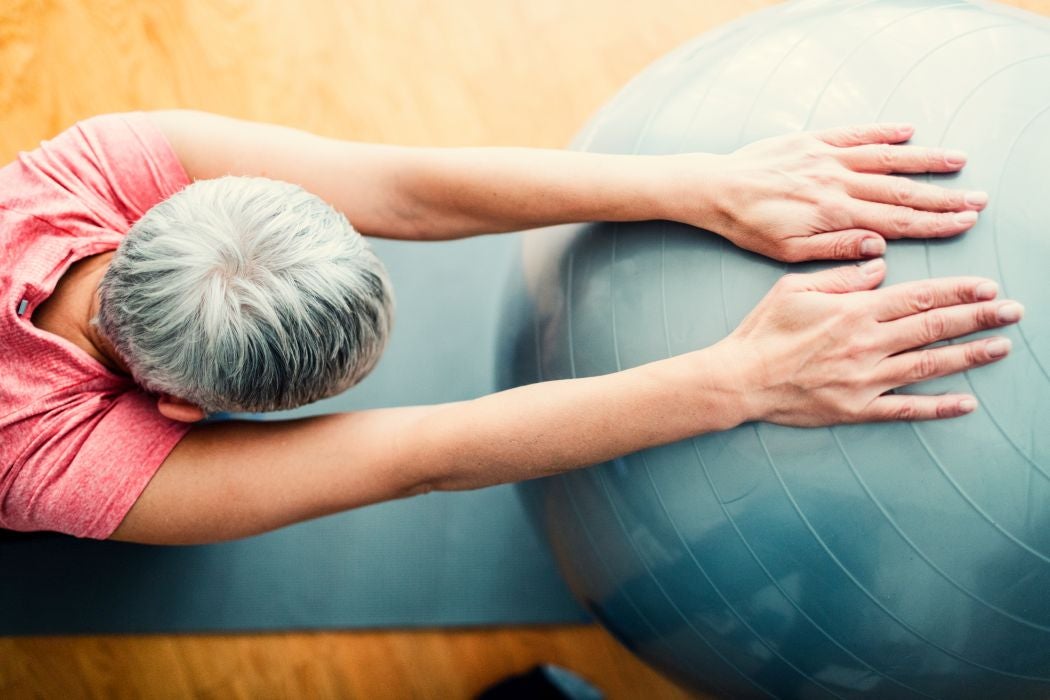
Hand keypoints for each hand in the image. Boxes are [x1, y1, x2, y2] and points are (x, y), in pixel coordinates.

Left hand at [673, 124, 988, 261]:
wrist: (716, 190)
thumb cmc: (749, 226)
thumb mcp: (787, 252)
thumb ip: (834, 250)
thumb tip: (877, 250)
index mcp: (833, 214)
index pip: (894, 221)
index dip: (933, 224)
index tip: (962, 223)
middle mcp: (837, 183)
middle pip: (900, 191)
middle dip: (941, 197)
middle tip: (976, 200)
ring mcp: (827, 158)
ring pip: (886, 158)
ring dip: (924, 160)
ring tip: (957, 162)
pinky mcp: (813, 141)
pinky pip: (855, 134)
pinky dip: (883, 132)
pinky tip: (907, 131)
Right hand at [716, 259, 1022, 424]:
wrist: (741, 379)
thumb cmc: (763, 331)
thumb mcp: (794, 287)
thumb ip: (840, 275)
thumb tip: (879, 268)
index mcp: (855, 310)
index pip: (919, 297)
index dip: (958, 291)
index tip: (988, 287)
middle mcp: (868, 343)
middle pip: (934, 327)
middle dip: (979, 318)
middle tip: (1013, 312)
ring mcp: (866, 379)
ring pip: (930, 365)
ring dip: (970, 356)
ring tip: (1001, 347)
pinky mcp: (858, 408)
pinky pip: (906, 409)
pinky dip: (938, 407)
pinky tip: (966, 404)